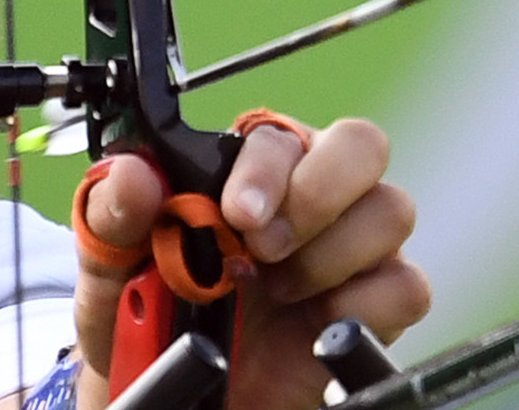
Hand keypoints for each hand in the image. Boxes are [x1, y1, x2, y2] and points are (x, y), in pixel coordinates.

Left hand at [72, 118, 429, 409]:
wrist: (164, 391)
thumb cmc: (144, 313)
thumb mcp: (111, 265)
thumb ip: (114, 214)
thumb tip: (133, 176)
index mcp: (248, 169)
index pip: (282, 134)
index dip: (267, 166)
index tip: (235, 213)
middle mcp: (309, 197)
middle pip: (362, 146)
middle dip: (317, 191)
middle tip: (264, 245)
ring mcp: (348, 251)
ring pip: (392, 210)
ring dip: (330, 254)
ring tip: (277, 292)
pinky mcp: (373, 309)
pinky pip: (407, 286)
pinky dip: (365, 304)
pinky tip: (313, 325)